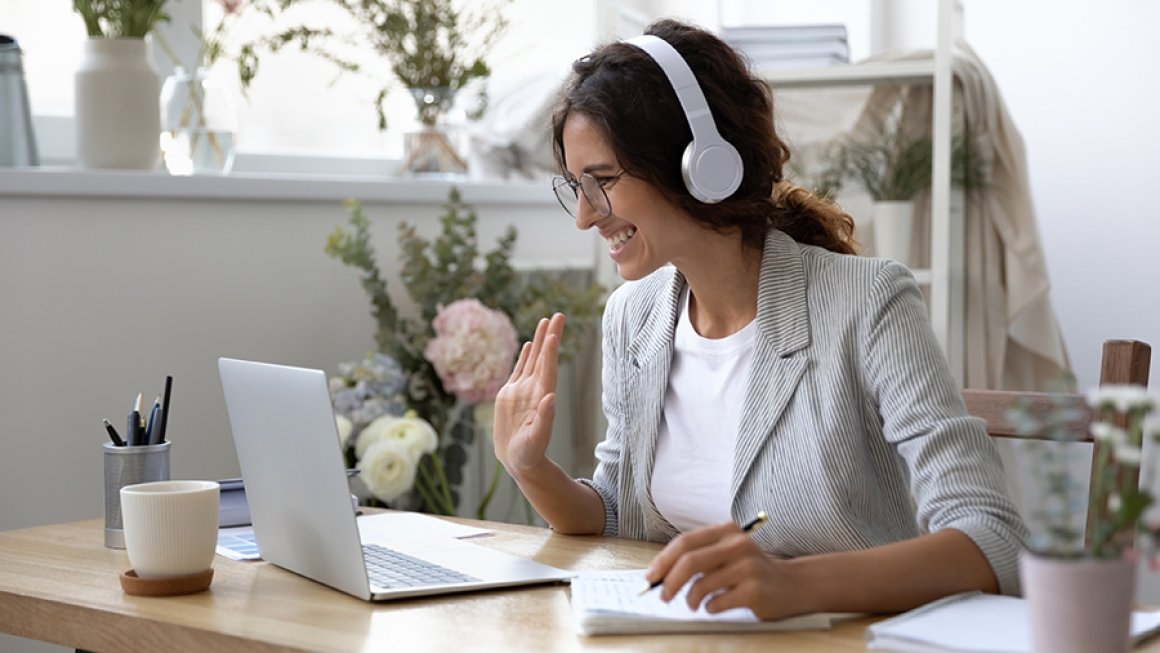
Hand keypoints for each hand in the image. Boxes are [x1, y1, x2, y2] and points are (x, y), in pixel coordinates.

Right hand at [493, 313, 565, 476]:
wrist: (519, 461)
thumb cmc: (530, 454)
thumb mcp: (537, 439)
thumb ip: (545, 419)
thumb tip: (550, 398)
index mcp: (542, 398)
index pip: (548, 370)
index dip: (551, 352)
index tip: (554, 333)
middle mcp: (535, 390)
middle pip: (544, 358)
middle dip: (550, 336)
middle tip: (558, 314)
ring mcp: (523, 390)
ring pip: (533, 359)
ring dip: (540, 340)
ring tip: (545, 320)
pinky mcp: (511, 395)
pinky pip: (520, 369)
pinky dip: (526, 356)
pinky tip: (531, 343)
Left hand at [645, 521, 800, 619]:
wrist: (792, 585)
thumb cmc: (750, 570)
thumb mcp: (727, 552)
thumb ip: (699, 556)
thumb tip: (660, 574)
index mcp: (727, 531)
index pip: (685, 542)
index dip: (663, 560)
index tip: (651, 577)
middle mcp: (737, 544)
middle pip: (689, 562)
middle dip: (670, 582)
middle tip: (663, 596)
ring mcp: (747, 567)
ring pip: (701, 585)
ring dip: (690, 599)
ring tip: (694, 604)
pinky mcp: (754, 590)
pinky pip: (716, 603)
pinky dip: (709, 608)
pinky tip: (716, 606)